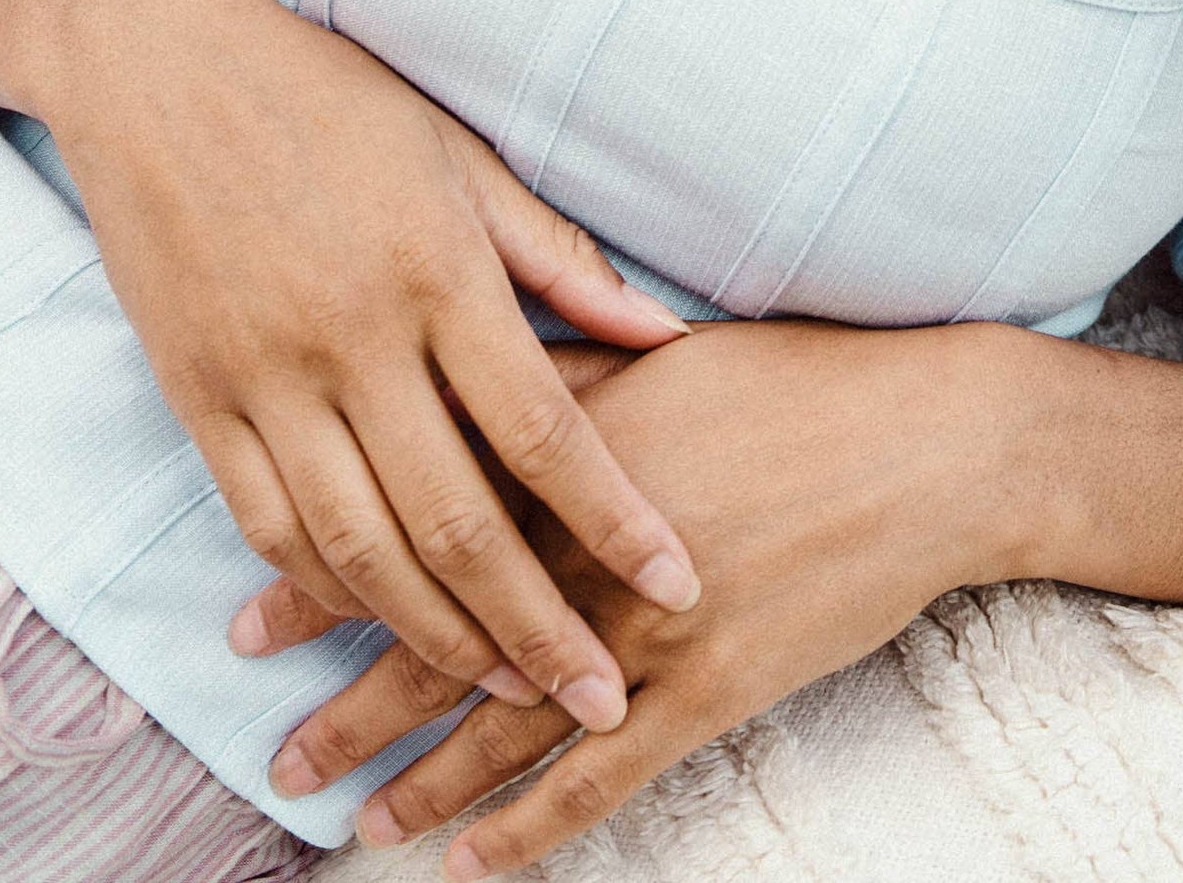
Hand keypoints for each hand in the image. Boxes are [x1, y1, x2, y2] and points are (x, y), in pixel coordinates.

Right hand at [41, 0, 702, 734]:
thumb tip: (664, 337)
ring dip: (439, 634)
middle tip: (602, 697)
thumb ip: (558, 258)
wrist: (161, 68)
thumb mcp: (459, 155)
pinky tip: (382, 620)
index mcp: (437, 270)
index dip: (617, 520)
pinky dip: (328, 588)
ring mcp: (267, 377)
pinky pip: (269, 526)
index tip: (680, 583)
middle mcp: (353, 338)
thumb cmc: (330, 98)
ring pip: (361, 548)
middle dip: (538, 625)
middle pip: (458, 520)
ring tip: (510, 686)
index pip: (545, 429)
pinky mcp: (199, 398)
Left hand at [246, 316, 1051, 873]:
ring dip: (419, 778)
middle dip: (347, 699)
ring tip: (351, 822)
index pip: (415, 522)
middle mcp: (589, 544)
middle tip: (272, 747)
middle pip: (440, 637)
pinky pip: (601, 779)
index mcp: (568, 450)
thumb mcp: (665, 352)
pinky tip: (469, 864)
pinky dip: (530, 829)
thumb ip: (561, 363)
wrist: (933, 441)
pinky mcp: (712, 688)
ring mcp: (649, 625)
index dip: (326, 577)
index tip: (249, 614)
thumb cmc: (802, 380)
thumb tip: (459, 358)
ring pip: (506, 724)